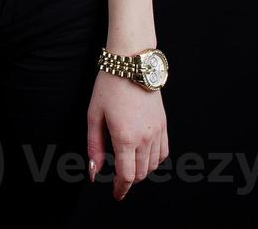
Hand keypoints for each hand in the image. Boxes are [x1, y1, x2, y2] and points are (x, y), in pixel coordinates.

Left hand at [86, 70, 167, 200]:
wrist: (132, 63)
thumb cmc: (109, 86)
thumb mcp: (94, 116)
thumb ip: (94, 147)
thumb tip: (95, 172)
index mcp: (125, 137)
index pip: (127, 175)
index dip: (121, 189)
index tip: (116, 194)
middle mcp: (145, 137)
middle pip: (140, 173)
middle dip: (129, 181)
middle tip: (118, 180)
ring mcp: (157, 131)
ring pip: (153, 165)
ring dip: (141, 171)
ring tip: (128, 167)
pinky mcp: (163, 124)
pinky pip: (163, 152)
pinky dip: (154, 160)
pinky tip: (144, 157)